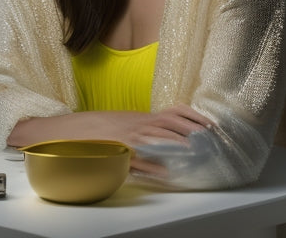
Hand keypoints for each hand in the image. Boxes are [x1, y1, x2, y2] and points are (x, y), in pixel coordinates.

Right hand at [7, 104, 213, 177]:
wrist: (74, 130)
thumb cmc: (102, 130)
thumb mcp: (128, 126)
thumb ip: (147, 132)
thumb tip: (169, 143)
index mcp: (143, 118)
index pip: (173, 112)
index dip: (193, 116)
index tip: (210, 122)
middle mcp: (139, 124)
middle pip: (171, 120)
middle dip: (193, 126)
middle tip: (212, 133)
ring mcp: (130, 136)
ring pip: (158, 136)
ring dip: (177, 141)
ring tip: (194, 149)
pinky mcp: (120, 151)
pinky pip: (139, 158)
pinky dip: (152, 165)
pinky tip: (164, 172)